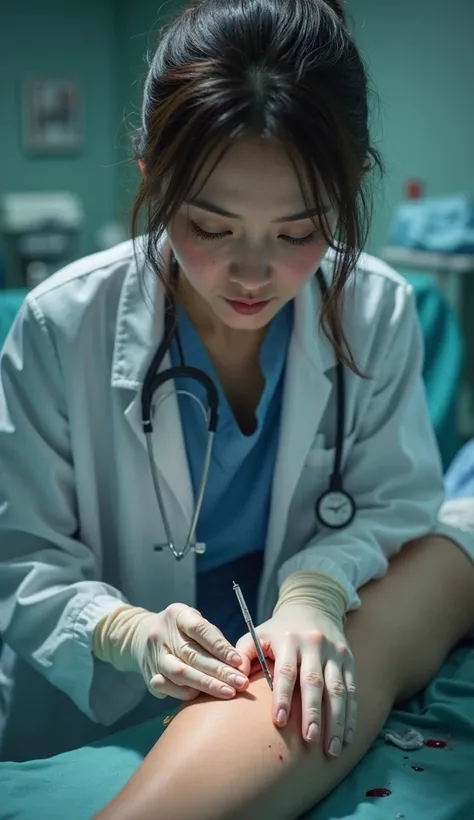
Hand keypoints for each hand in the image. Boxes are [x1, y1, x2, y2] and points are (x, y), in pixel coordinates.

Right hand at [136, 604, 250, 700]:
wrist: (140, 636)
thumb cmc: (179, 630)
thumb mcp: (194, 621)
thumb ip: (213, 638)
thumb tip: (237, 663)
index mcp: (176, 615)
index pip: (199, 630)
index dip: (220, 647)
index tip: (238, 661)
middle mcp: (161, 635)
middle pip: (192, 656)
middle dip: (220, 672)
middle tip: (241, 682)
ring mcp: (153, 657)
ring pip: (181, 675)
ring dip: (208, 686)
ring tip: (229, 692)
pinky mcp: (149, 677)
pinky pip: (172, 689)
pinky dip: (191, 693)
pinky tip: (206, 697)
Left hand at [236, 604, 355, 756]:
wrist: (313, 604)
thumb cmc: (279, 629)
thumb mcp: (258, 633)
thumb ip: (243, 654)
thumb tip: (235, 679)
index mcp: (289, 640)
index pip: (286, 671)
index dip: (283, 696)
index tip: (279, 722)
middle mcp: (314, 645)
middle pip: (314, 682)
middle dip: (313, 712)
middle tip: (309, 739)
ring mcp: (334, 652)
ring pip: (337, 689)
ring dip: (336, 720)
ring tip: (332, 749)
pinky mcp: (348, 660)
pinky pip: (352, 689)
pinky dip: (351, 715)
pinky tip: (347, 737)